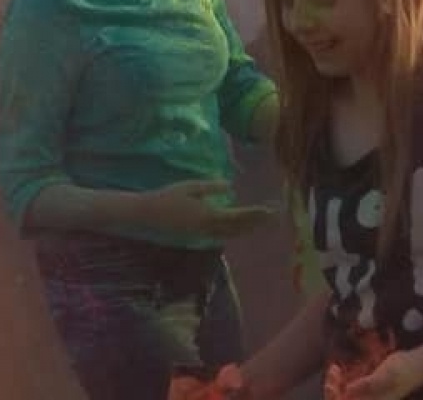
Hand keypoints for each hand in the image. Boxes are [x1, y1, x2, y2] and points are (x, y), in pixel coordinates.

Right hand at [139, 180, 277, 240]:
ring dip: (247, 229)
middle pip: (238, 229)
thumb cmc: (168, 197)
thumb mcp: (190, 187)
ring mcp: (204, 235)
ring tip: (261, 223)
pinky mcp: (198, 236)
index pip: (238, 216)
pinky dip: (235, 232)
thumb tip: (230, 186)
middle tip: (273, 218)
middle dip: (256, 223)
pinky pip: (222, 235)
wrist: (148, 215)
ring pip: (232, 234)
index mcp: (209, 215)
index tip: (270, 211)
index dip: (256, 214)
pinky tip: (238, 228)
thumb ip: (211, 187)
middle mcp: (209, 229)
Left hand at [340, 351, 421, 399]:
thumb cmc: (402, 372)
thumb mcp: (386, 376)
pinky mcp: (365, 387)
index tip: (332, 385)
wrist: (413, 365)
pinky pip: (347, 388)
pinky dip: (339, 381)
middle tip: (333, 371)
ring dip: (334, 384)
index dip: (336, 399)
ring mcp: (366, 396)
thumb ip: (368, 384)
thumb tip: (348, 390)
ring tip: (334, 369)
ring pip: (342, 395)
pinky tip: (337, 368)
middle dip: (332, 391)